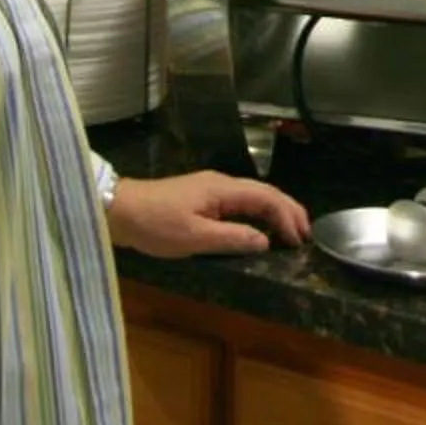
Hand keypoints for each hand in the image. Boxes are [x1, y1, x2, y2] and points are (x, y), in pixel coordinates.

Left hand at [105, 170, 311, 258]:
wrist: (119, 210)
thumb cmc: (155, 224)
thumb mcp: (193, 238)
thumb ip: (231, 239)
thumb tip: (265, 241)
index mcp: (223, 189)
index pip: (266, 198)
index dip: (287, 217)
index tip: (299, 241)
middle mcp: (221, 183)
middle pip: (264, 192)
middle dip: (288, 211)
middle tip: (306, 234)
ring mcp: (211, 189)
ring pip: (253, 196)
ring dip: (274, 212)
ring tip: (290, 232)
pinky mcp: (202, 198)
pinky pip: (240, 203)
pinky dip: (257, 214)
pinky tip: (258, 229)